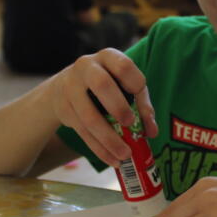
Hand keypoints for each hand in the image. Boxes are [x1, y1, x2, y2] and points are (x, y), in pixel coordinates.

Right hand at [48, 49, 157, 164]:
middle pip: (102, 85)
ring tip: (125, 154)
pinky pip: (82, 132)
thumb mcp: (124, 86)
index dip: (135, 84)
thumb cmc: (105, 85)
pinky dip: (99, 149)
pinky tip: (112, 159)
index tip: (140, 100)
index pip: (123, 66)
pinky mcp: (64, 110)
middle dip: (118, 107)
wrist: (65, 87)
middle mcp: (86, 68)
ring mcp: (71, 89)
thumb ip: (141, 104)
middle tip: (130, 125)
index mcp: (107, 57)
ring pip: (89, 116)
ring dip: (109, 139)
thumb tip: (151, 131)